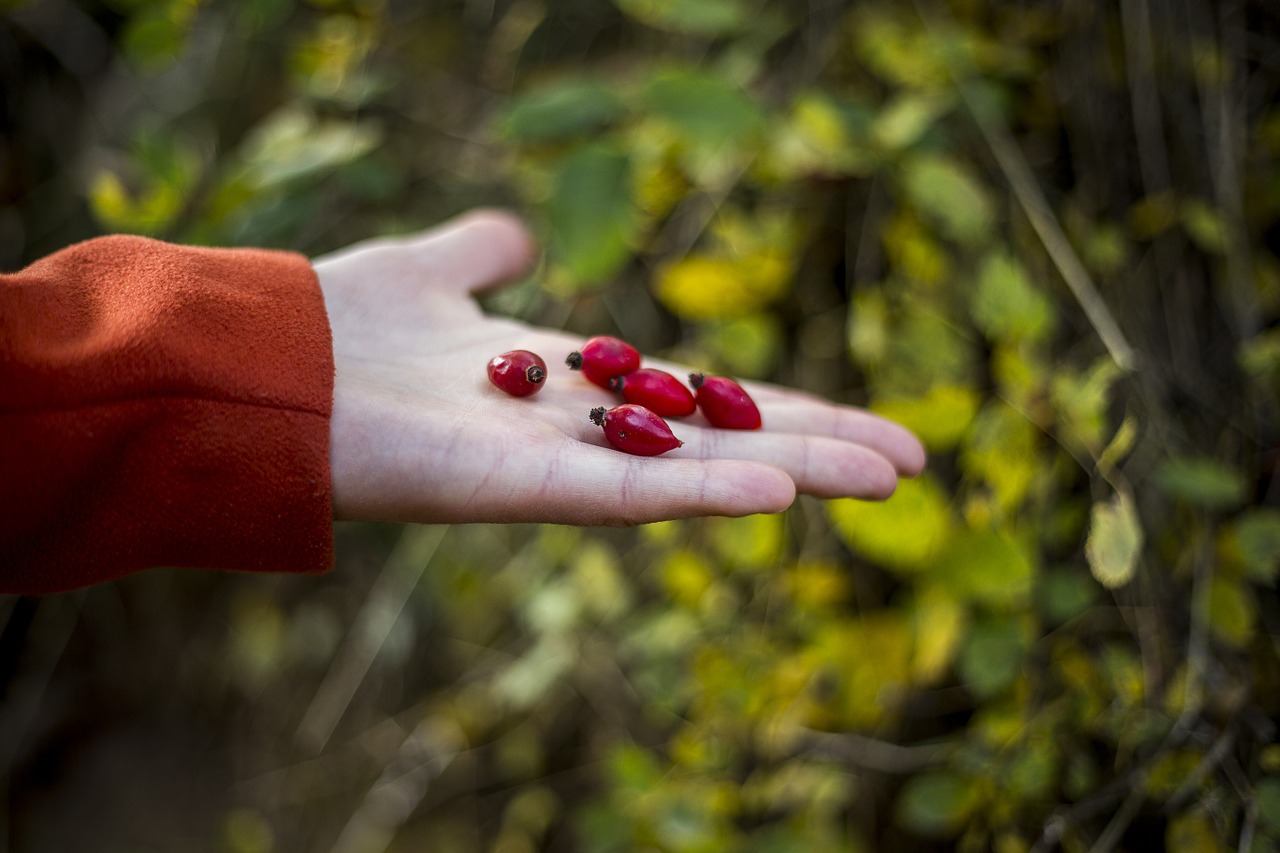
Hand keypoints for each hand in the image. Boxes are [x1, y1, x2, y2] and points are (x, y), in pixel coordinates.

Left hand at [313, 210, 925, 525]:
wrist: (255, 369)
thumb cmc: (335, 326)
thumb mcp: (426, 271)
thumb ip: (475, 254)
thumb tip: (514, 233)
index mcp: (568, 386)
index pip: (697, 401)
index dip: (778, 408)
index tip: (857, 419)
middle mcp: (574, 432)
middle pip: (718, 440)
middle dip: (816, 445)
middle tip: (913, 460)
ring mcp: (550, 466)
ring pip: (693, 474)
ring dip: (793, 471)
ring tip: (886, 475)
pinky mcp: (514, 489)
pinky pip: (623, 497)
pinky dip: (701, 494)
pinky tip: (783, 492)